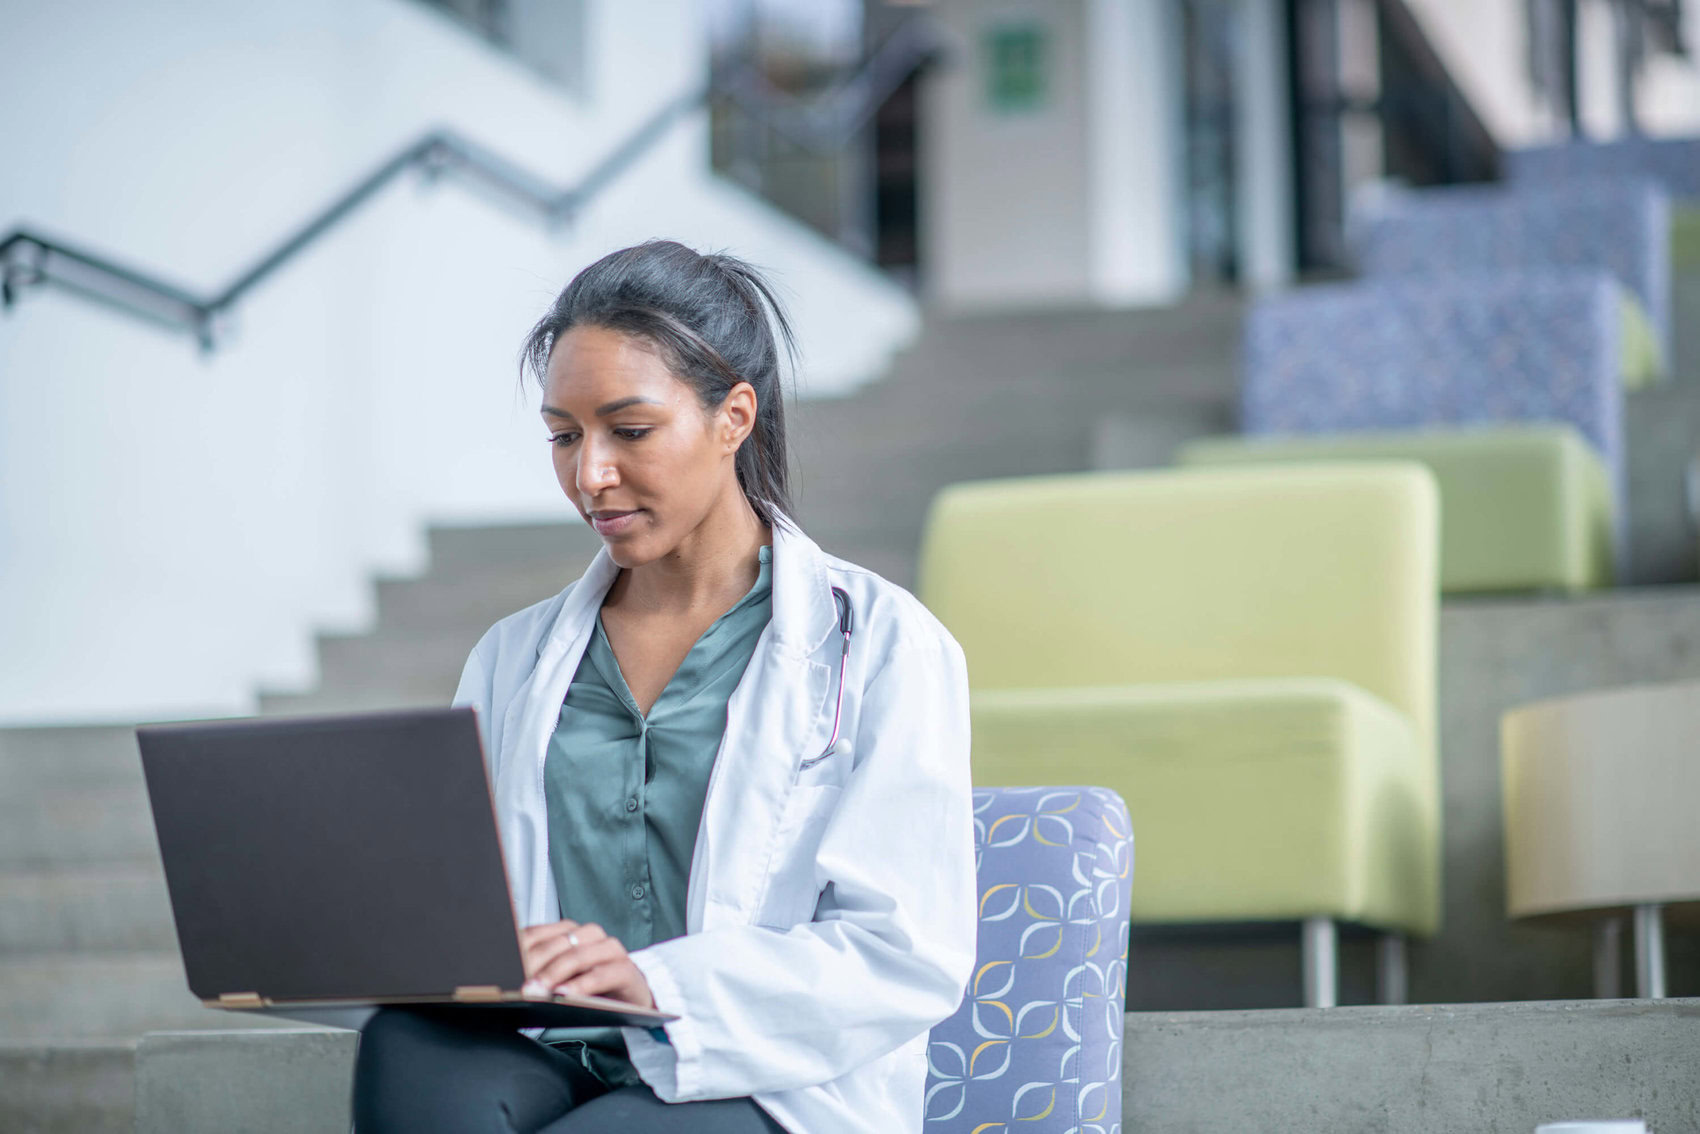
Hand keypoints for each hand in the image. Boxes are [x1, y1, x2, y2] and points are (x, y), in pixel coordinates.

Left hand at [520, 919, 655, 1008]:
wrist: (630, 998)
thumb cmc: (589, 987)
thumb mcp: (560, 976)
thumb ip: (538, 971)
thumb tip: (509, 978)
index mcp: (569, 931)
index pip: (539, 933)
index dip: (520, 949)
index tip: (505, 968)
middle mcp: (589, 936)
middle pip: (557, 944)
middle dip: (535, 964)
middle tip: (519, 985)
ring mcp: (609, 950)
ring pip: (578, 955)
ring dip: (556, 973)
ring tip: (539, 991)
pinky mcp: (626, 969)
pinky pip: (602, 974)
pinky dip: (582, 985)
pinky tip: (566, 994)